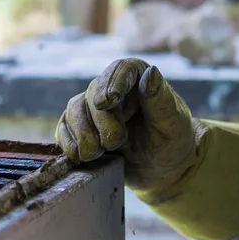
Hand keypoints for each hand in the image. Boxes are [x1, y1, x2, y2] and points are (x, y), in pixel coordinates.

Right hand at [56, 58, 198, 191]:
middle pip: (94, 94)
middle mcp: (112, 88)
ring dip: (82, 133)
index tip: (107, 102)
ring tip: (97, 153)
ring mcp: (94, 108)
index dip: (111, 83)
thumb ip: (160, 99)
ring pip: (74, 109)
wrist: (165, 170)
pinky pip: (64, 129)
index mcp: (137, 78)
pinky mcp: (82, 128)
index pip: (121, 69)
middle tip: (115, 143)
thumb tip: (151, 72)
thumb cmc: (174, 141)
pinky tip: (80, 156)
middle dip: (100, 121)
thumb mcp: (173, 122)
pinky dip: (69, 142)